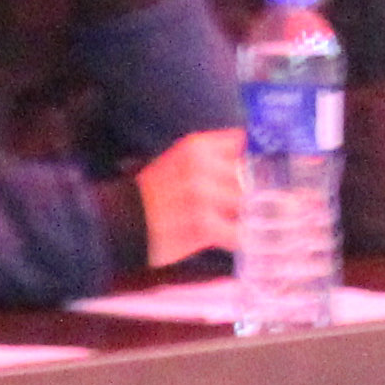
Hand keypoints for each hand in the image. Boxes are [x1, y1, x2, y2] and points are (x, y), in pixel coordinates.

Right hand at [133, 125, 243, 267]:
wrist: (122, 223)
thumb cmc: (154, 195)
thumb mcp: (180, 162)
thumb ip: (213, 159)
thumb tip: (251, 164)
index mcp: (196, 146)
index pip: (243, 142)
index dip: (256, 158)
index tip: (262, 172)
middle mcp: (201, 165)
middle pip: (250, 176)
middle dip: (256, 193)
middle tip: (254, 207)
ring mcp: (202, 194)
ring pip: (248, 204)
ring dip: (252, 218)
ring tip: (247, 226)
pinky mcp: (202, 224)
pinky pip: (238, 233)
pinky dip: (242, 240)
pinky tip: (238, 242)